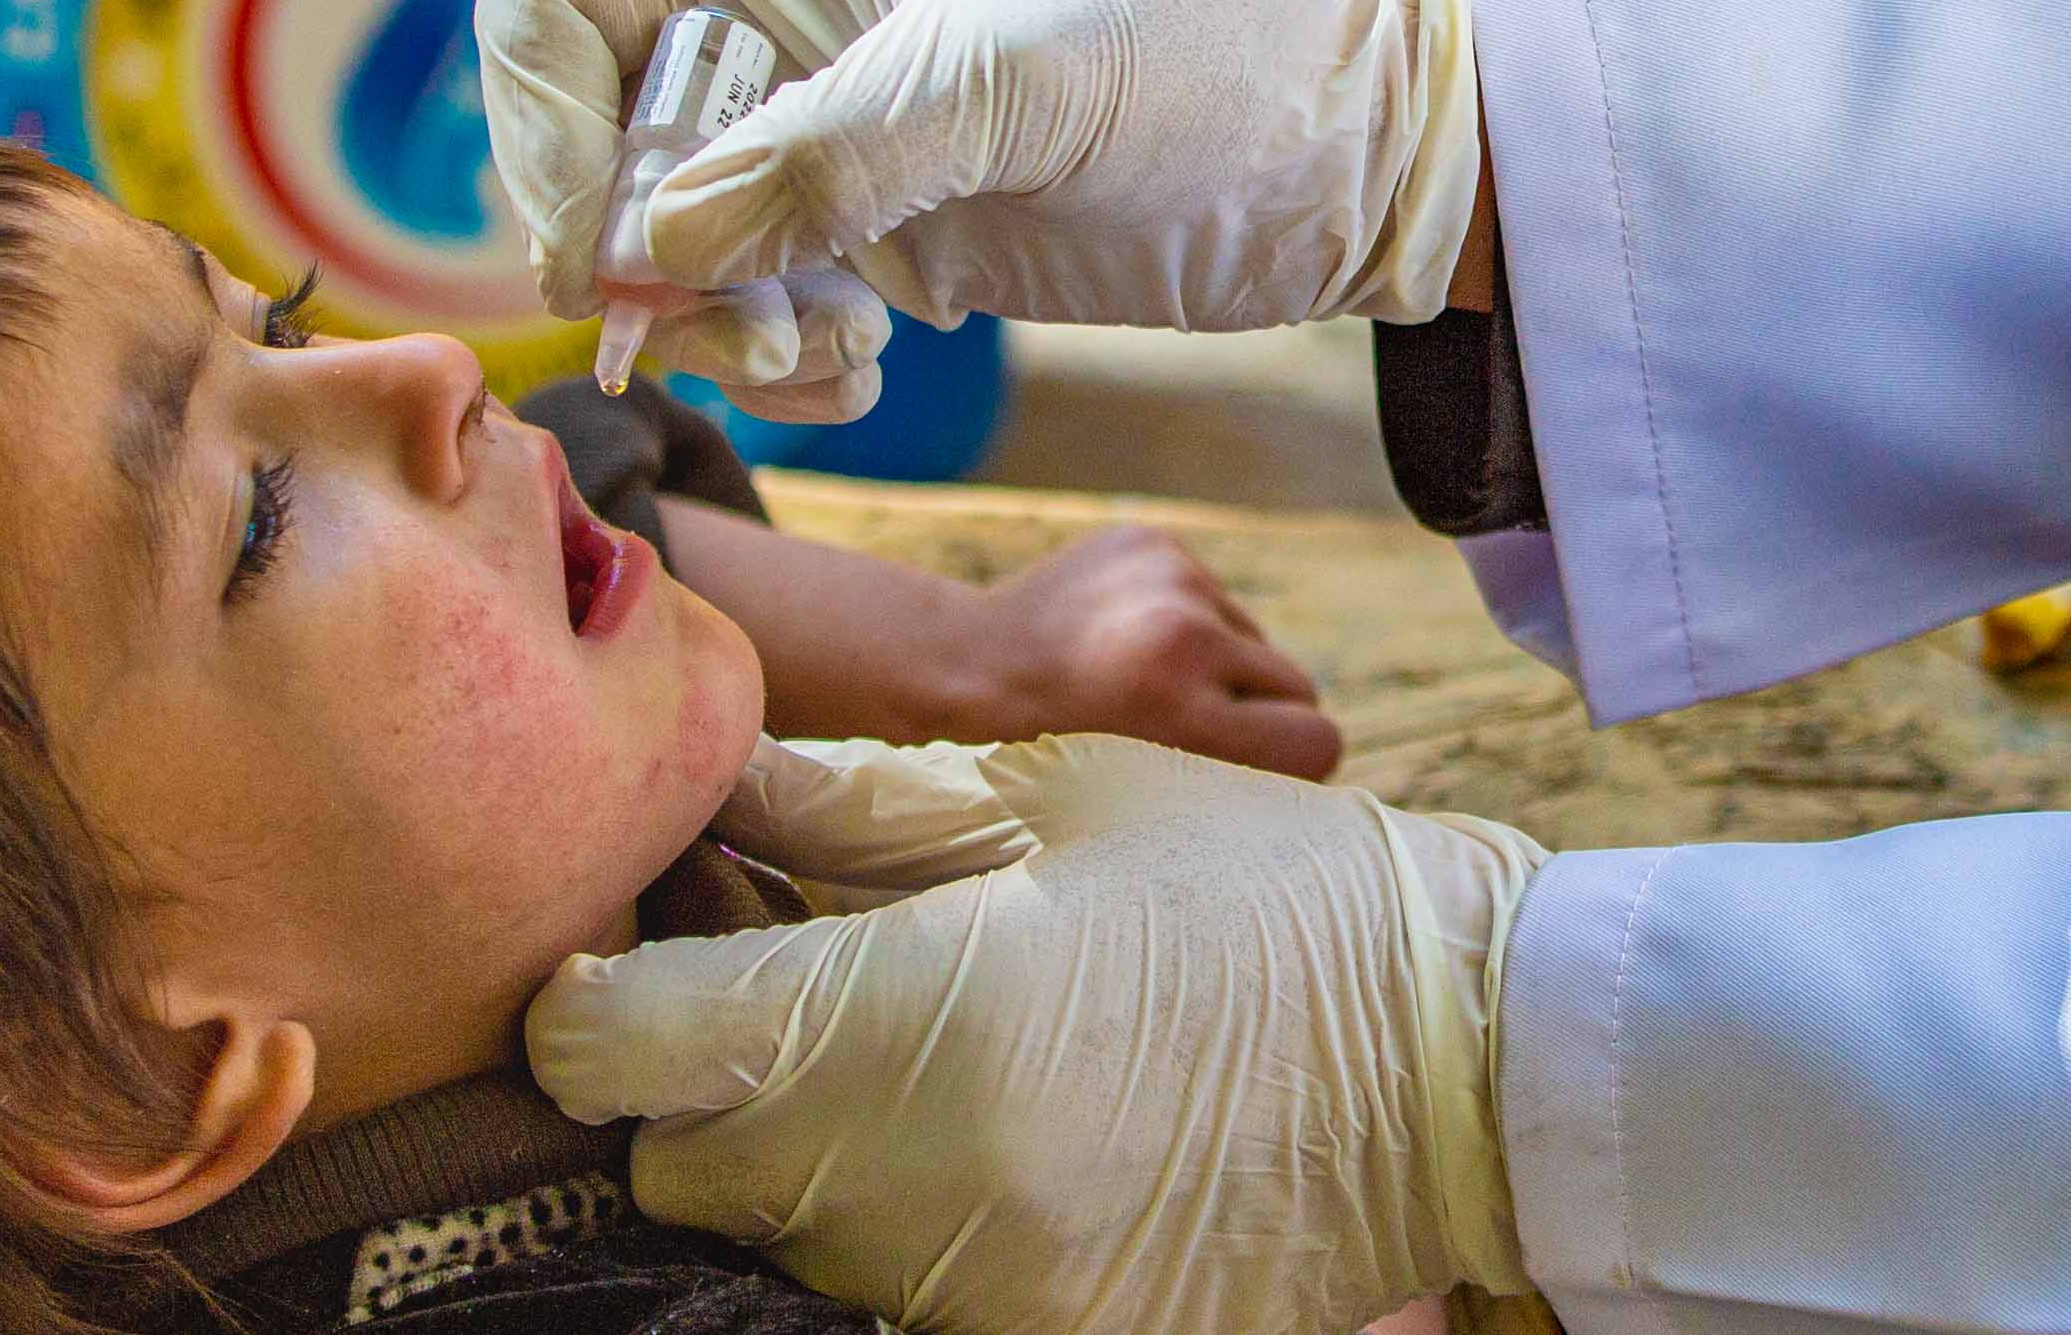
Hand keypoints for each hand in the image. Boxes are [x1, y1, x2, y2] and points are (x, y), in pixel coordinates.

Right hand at [475, 0, 1484, 398]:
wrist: (1345, 138)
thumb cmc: (1193, 42)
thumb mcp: (1007, 81)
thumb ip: (823, 155)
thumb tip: (648, 246)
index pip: (556, 6)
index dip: (539, 130)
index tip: (603, 249)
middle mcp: (769, 13)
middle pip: (589, 145)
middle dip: (639, 256)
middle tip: (748, 329)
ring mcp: (816, 127)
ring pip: (658, 249)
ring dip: (712, 327)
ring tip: (830, 354)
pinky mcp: (868, 228)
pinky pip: (745, 311)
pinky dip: (775, 363)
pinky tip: (864, 372)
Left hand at [531, 736, 1543, 1334]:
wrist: (1467, 1055)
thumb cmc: (1260, 895)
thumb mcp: (1058, 804)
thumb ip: (857, 812)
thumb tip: (707, 786)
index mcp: (893, 1019)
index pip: (616, 1050)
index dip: (603, 1000)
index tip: (641, 968)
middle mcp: (906, 1182)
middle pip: (690, 1162)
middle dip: (721, 1083)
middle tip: (825, 1000)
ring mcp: (973, 1287)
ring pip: (794, 1236)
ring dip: (830, 1157)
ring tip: (960, 1066)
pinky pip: (906, 1293)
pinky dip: (927, 1229)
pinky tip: (1029, 1148)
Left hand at [962, 525, 1340, 777]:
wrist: (975, 662)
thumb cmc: (1057, 744)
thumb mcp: (1145, 782)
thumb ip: (1228, 769)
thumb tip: (1312, 754)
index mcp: (1182, 712)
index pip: (1317, 738)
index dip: (1301, 757)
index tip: (1272, 766)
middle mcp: (1188, 637)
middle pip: (1299, 686)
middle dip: (1266, 709)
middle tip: (1213, 726)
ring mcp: (1175, 581)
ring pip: (1254, 637)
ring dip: (1221, 660)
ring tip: (1152, 678)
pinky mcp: (1159, 543)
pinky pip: (1213, 596)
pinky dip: (1187, 617)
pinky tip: (1133, 634)